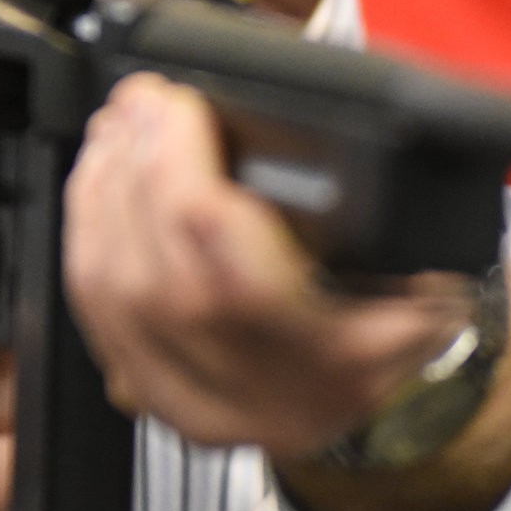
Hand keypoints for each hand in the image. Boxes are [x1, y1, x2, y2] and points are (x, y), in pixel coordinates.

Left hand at [63, 73, 510, 510]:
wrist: (388, 394)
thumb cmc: (407, 321)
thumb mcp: (422, 260)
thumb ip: (364, 205)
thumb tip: (278, 112)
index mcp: (336, 369)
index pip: (233, 285)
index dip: (186, 179)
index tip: (180, 106)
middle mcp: (257, 404)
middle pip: (155, 286)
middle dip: (136, 174)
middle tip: (141, 103)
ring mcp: (195, 407)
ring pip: (110, 300)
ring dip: (102, 197)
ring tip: (119, 129)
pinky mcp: (151, 395)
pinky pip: (93, 314)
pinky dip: (87, 235)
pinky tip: (100, 184)